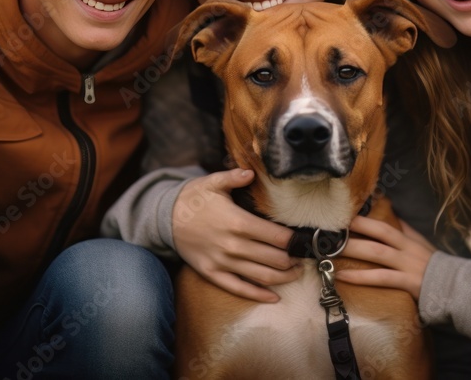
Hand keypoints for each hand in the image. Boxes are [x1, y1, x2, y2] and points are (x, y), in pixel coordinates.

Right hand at [172, 168, 300, 301]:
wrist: (165, 218)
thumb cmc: (194, 198)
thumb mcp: (213, 182)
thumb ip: (235, 177)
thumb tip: (252, 172)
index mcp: (238, 222)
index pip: (277, 237)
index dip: (295, 241)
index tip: (305, 240)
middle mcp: (233, 245)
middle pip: (274, 259)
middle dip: (294, 260)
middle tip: (305, 258)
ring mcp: (222, 262)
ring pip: (261, 276)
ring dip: (284, 278)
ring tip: (296, 273)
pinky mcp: (212, 274)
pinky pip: (239, 289)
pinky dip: (259, 295)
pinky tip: (274, 297)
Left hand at [335, 215, 436, 300]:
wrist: (457, 289)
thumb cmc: (434, 268)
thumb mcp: (420, 245)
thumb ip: (404, 231)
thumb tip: (389, 212)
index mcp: (408, 240)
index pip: (384, 224)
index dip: (364, 218)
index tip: (344, 215)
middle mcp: (407, 249)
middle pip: (379, 233)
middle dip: (356, 228)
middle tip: (332, 227)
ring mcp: (407, 265)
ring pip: (377, 253)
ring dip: (353, 250)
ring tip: (331, 250)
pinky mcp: (408, 283)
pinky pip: (380, 278)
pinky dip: (360, 277)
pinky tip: (342, 276)